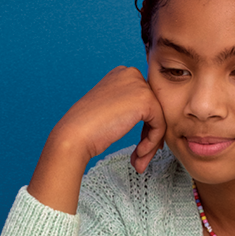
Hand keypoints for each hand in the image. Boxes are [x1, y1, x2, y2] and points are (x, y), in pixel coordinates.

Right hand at [28, 66, 165, 213]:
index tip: (139, 147)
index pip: (145, 102)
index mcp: (122, 74)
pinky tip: (138, 154)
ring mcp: (139, 85)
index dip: (145, 127)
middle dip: (150, 137)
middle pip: (154, 110)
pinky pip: (160, 125)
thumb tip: (155, 120)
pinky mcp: (146, 100)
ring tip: (138, 161)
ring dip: (151, 144)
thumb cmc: (86, 128)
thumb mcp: (110, 109)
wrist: (74, 136)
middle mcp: (131, 74)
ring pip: (159, 119)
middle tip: (140, 157)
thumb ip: (130, 108)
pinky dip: (152, 143)